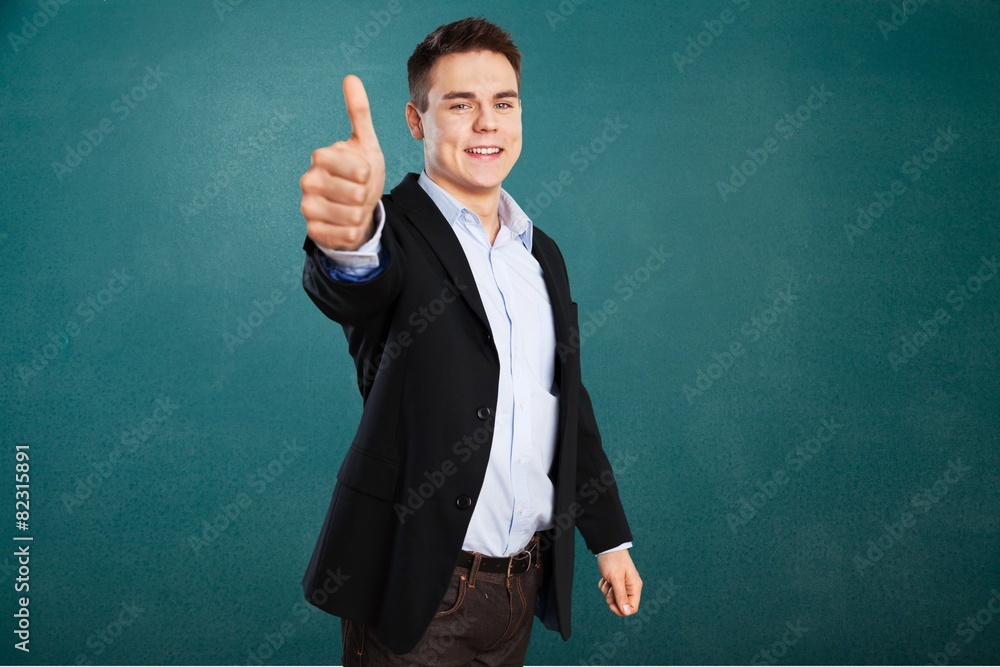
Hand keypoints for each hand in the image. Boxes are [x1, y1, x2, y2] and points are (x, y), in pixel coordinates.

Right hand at [300, 74, 385, 250]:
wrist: (355, 208)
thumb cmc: (361, 174)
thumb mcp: (366, 144)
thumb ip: (359, 112)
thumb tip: (351, 77)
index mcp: (321, 156)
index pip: (359, 169)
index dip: (368, 174)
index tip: (362, 173)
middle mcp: (308, 179)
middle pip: (357, 194)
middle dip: (366, 197)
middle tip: (358, 193)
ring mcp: (307, 206)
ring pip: (352, 216)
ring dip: (360, 214)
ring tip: (353, 207)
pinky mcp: (312, 230)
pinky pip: (345, 235)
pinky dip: (353, 231)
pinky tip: (346, 223)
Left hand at [596, 549, 641, 615]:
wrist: (608, 547)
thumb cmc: (614, 561)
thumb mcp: (616, 579)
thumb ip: (621, 596)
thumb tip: (626, 612)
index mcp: (635, 587)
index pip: (632, 608)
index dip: (621, 610)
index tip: (611, 604)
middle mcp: (630, 587)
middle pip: (621, 604)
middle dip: (612, 599)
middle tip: (609, 588)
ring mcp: (623, 585)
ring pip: (613, 598)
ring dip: (607, 591)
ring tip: (607, 580)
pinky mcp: (615, 582)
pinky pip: (608, 592)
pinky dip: (605, 586)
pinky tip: (605, 578)